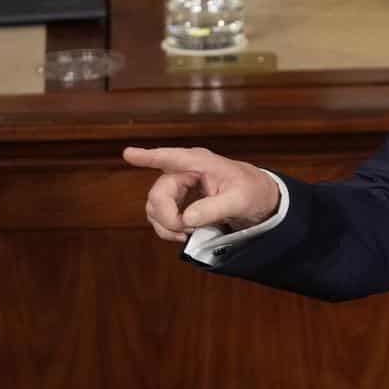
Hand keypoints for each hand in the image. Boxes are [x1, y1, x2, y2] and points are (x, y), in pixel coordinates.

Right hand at [123, 146, 280, 241]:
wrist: (260, 200)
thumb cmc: (253, 191)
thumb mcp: (240, 200)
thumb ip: (214, 208)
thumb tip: (186, 218)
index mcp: (200, 163)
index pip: (171, 158)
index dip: (148, 157)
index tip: (128, 154)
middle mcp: (186, 171)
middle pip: (158, 194)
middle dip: (166, 216)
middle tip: (184, 231)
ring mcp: (180, 187)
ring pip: (155, 207)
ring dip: (166, 225)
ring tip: (188, 233)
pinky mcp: (179, 202)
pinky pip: (161, 216)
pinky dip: (168, 229)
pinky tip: (184, 234)